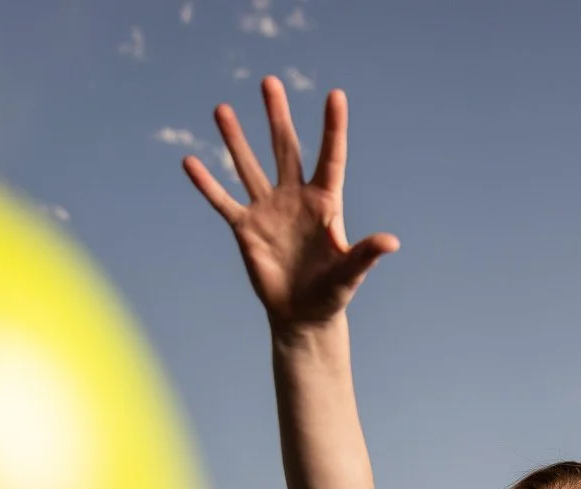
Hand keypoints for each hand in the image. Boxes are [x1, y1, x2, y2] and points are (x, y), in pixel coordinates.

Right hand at [182, 76, 398, 330]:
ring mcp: (268, 209)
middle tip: (269, 81)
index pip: (330, 157)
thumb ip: (365, 254)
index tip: (336, 94)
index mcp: (325, 202)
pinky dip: (207, 184)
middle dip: (277, 115)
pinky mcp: (246, 228)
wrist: (302, 314)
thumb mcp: (350, 273)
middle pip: (286, 148)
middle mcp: (295, 197)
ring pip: (249, 166)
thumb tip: (391, 242)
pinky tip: (189, 162)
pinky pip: (223, 201)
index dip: (333, 127)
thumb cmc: (332, 292)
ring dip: (235, 139)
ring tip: (222, 108)